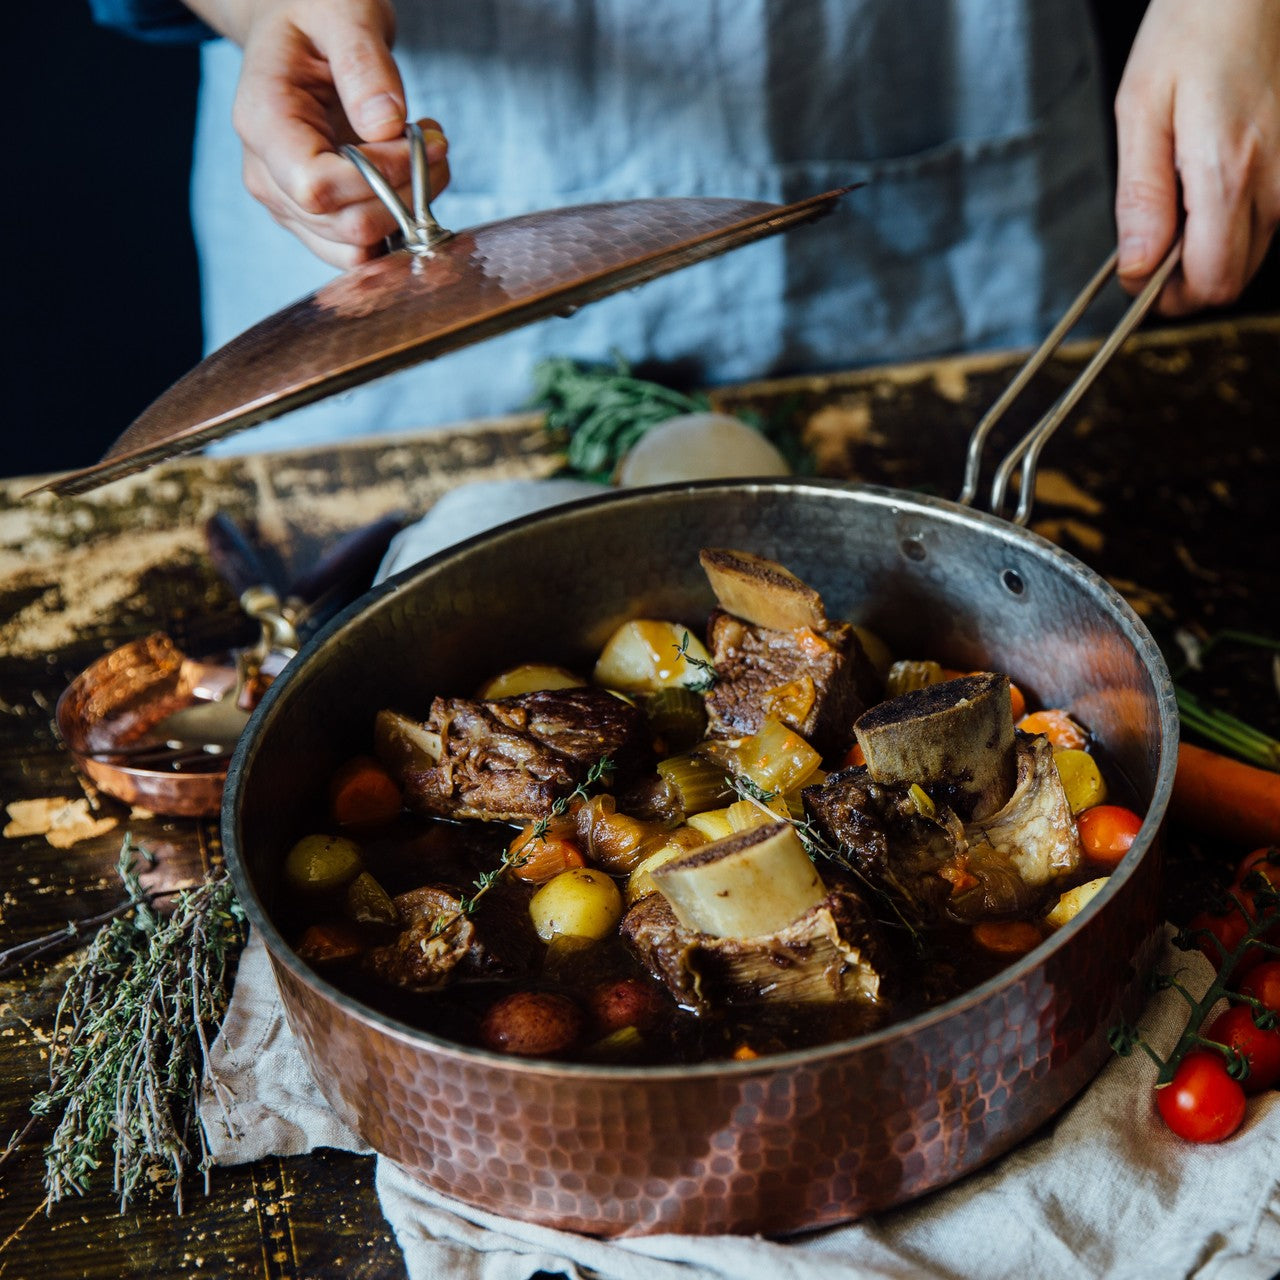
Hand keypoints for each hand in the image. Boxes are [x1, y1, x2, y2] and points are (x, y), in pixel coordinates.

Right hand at [191, 0, 449, 267]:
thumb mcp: (343, 13)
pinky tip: (408, 178)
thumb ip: (363, 64)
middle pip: (345, 224)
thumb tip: (386, 124)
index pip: (317, 186)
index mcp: (262, 121)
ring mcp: (289, 203)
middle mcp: (267, 173)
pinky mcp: (316, 219)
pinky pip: (361, 249)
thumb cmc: (315, 13)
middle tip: (436, 144)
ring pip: (357, 246)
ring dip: (407, 211)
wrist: (298, 26)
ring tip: (425, 154)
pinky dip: (397, 223)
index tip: (419, 142)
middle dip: (405, 194)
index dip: (380, 177)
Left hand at [1114, 0, 1279, 314]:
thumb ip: (1141, 197)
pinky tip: (1206, 181)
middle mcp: (1276, 182)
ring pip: (1249, 255)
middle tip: (1148, 242)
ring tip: (1178, 195)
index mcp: (1229, 173)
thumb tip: (1137, 267)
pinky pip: (1266, 222)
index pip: (1208, 283)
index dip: (1163, 294)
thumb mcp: (1141, 111)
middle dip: (1183, 280)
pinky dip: (1230, 221)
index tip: (1133, 272)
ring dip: (1206, 249)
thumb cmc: (1191, 32)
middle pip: (1231, 280)